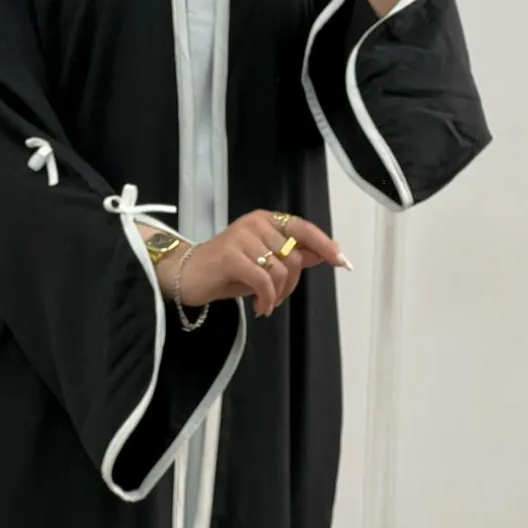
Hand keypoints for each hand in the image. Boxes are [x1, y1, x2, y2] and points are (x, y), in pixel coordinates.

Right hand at [155, 209, 350, 317]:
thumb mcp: (263, 262)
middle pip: (294, 256)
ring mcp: (242, 237)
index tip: (342, 261)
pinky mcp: (231, 255)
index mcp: (265, 219)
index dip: (324, 244)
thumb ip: (292, 255)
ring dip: (279, 294)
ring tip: (265, 302)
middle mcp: (255, 223)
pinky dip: (267, 299)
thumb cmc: (226, 270)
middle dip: (291, 284)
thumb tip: (326, 254)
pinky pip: (264, 281)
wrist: (186, 274)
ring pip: (282, 270)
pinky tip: (260, 307)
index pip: (302, 227)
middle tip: (276, 297)